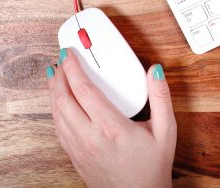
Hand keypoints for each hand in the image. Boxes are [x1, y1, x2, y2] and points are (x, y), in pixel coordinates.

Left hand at [47, 49, 175, 187]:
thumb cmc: (152, 166)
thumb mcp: (166, 130)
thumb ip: (161, 97)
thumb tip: (155, 71)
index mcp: (112, 128)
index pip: (85, 90)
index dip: (74, 69)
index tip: (70, 54)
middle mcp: (91, 138)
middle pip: (64, 100)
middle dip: (59, 76)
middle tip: (60, 60)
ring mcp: (79, 149)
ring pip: (57, 115)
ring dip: (54, 92)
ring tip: (55, 75)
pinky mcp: (75, 157)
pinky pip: (59, 129)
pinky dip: (55, 110)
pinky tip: (59, 102)